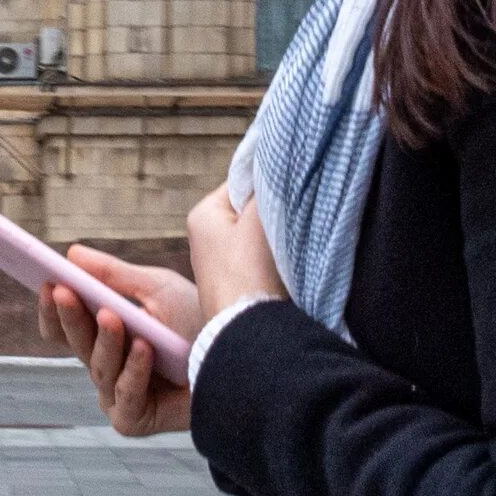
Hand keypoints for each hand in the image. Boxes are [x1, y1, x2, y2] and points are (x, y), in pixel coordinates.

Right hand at [36, 246, 200, 435]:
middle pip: (75, 345)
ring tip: (113, 315)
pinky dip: (133, 371)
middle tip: (63, 291)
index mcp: (105, 339)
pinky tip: (143, 348)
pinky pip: (124, 395)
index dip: (53, 309)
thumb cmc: (200, 321)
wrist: (241, 354)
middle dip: (69, 317)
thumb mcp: (155, 288)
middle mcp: (107, 370)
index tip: (48, 283)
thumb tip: (73, 254)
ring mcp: (118, 397)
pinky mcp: (134, 420)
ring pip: (99, 368)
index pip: (65, 329)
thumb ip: (114, 274)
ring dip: (106, 341)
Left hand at [188, 185, 286, 324]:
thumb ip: (266, 189)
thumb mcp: (258, 219)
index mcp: (203, 214)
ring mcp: (218, 263)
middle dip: (271, 213)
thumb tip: (274, 166)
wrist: (247, 330)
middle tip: (292, 217)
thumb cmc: (250, 271)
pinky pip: (257, 260)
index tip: (290, 190)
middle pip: (248, 209)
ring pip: (256, 236)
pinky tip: (285, 265)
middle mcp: (204, 236)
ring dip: (274, 238)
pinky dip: (272, 259)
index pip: (241, 182)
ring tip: (289, 244)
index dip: (268, 184)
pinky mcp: (234, 285)